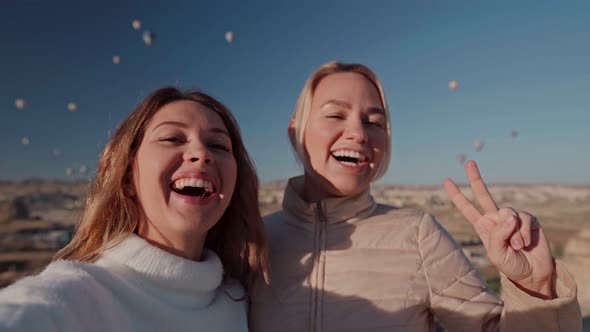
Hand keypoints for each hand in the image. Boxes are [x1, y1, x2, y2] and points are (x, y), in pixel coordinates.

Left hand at [443, 160, 554, 298]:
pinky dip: (524, 232)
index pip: (467, 208)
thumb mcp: (496, 253)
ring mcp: (512, 217)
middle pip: (483, 195)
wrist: (532, 272)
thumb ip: (498, 233)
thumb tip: (510, 215)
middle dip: (475, 178)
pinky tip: (525, 243)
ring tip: (516, 246)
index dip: (457, 195)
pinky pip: (524, 218)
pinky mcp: (528, 219)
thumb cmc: (510, 264)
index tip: (446, 180)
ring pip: (508, 212)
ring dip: (513, 232)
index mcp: (483, 226)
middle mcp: (495, 219)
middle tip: (469, 162)